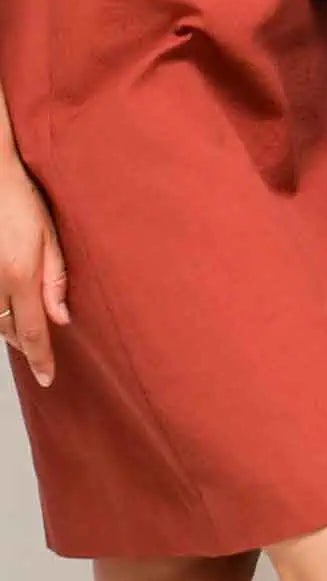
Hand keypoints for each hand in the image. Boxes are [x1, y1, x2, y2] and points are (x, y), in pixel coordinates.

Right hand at [0, 156, 69, 386]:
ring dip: (12, 329)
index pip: (34, 332)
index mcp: (21, 275)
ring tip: (28, 331)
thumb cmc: (22, 201)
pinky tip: (9, 309)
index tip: (48, 379)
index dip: (41, 359)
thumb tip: (62, 319)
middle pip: (11, 331)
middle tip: (42, 352)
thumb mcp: (49, 236)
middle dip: (27, 344)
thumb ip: (55, 279)